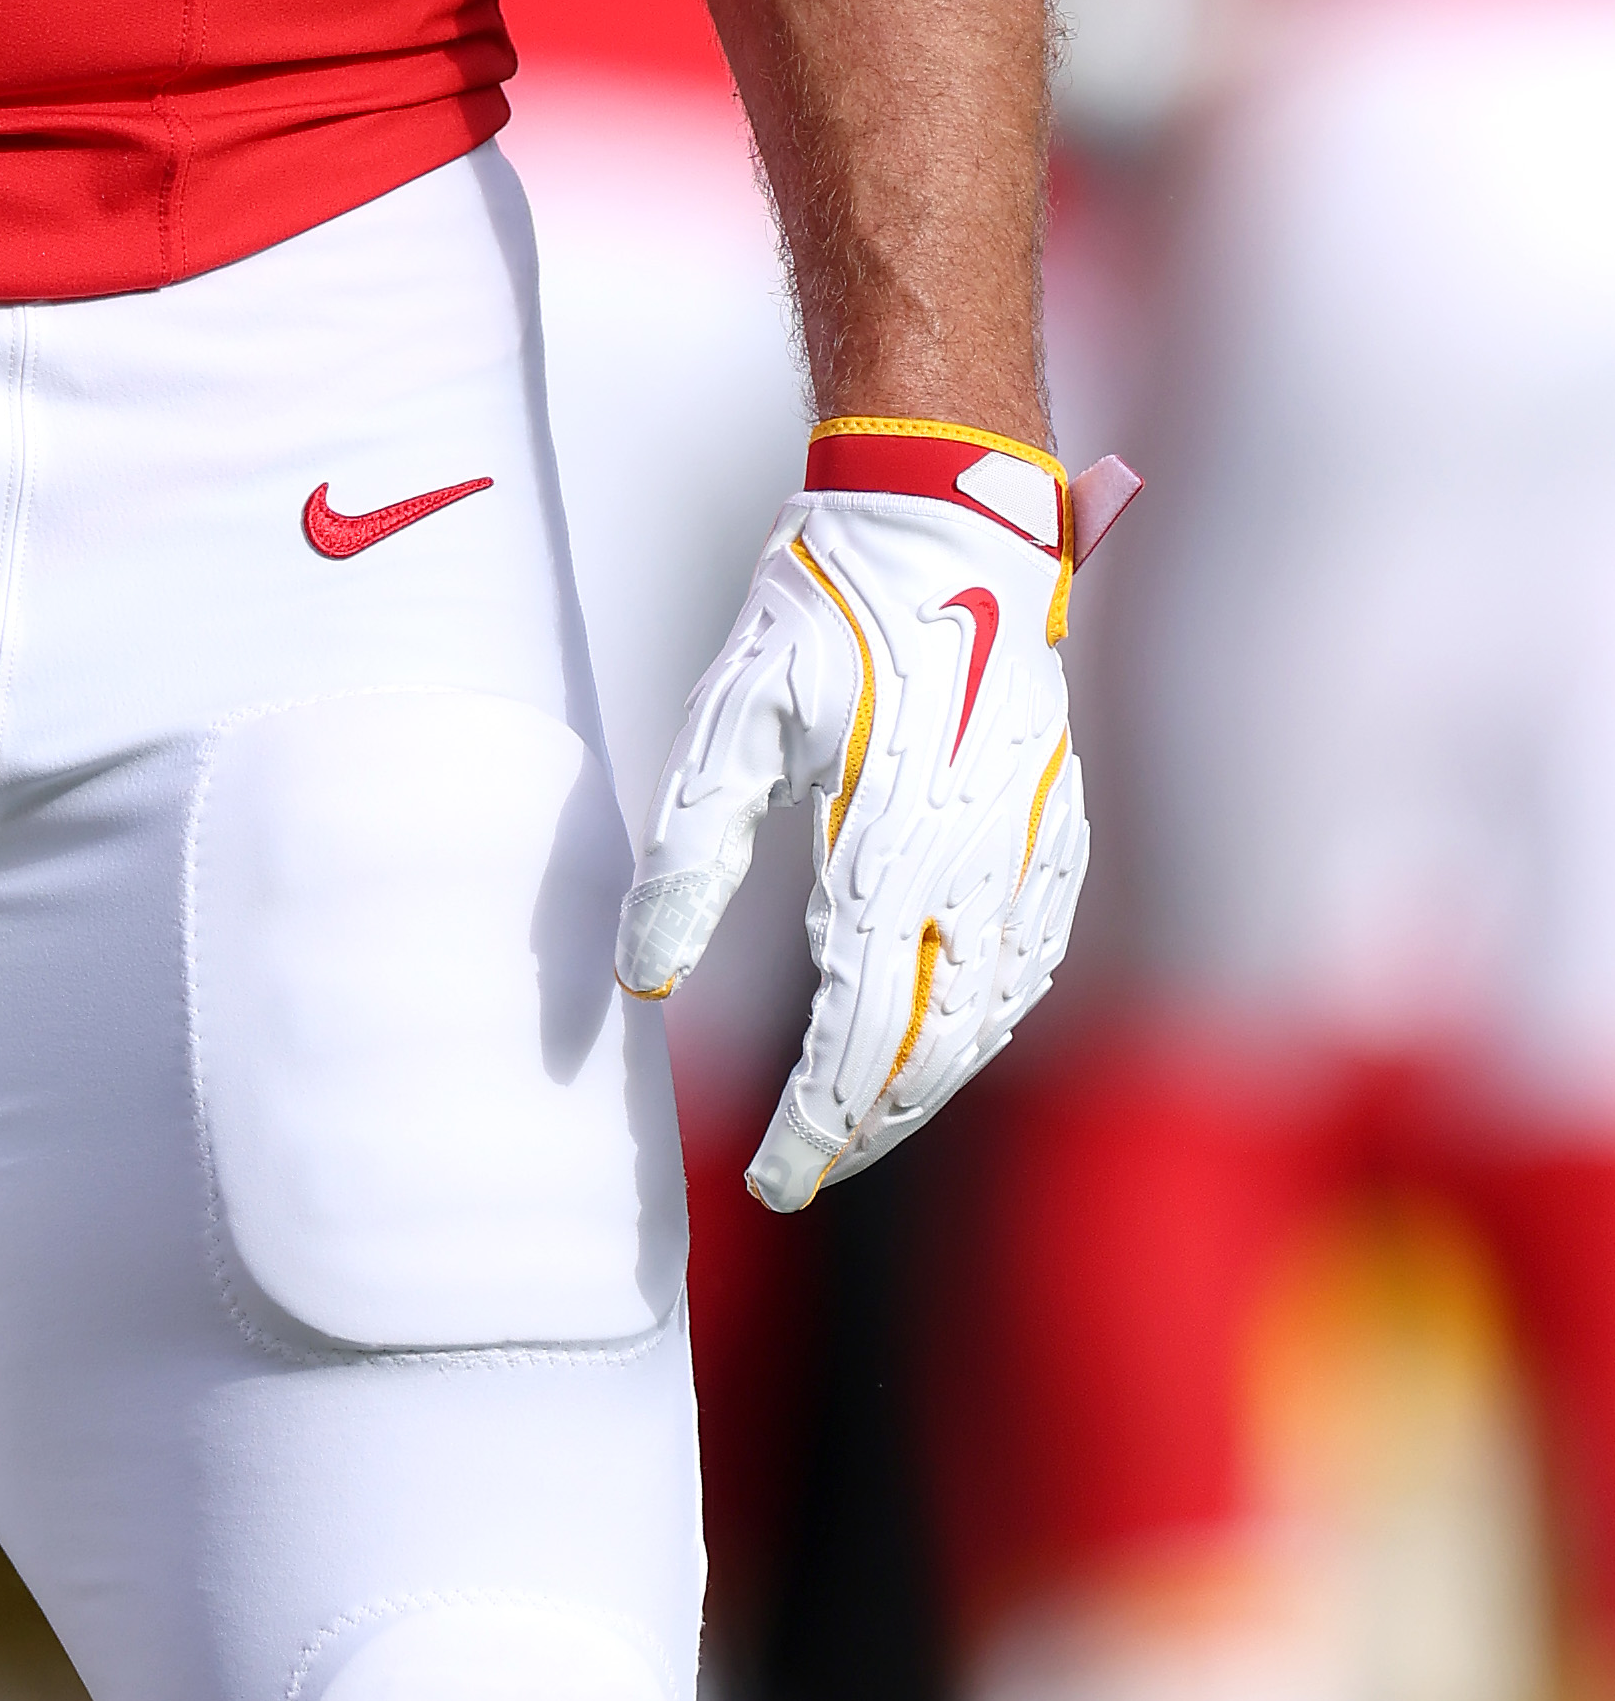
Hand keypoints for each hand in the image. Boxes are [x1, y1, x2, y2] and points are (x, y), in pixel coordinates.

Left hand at [616, 425, 1127, 1213]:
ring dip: (928, 1083)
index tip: (772, 1179)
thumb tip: (644, 978)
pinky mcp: (1056, 824)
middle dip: (869, 1125)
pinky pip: (1033, 958)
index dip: (815, 1122)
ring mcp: (1031, 846)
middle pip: (934, 1046)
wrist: (948, 521)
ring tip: (860, 1123)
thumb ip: (688, 856)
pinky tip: (949, 1038)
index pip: (857, 1033)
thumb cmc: (826, 610)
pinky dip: (987, 1020)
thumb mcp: (729, 719)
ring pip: (992, 1013)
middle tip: (806, 1173)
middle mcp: (977, 861)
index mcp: (891, 842)